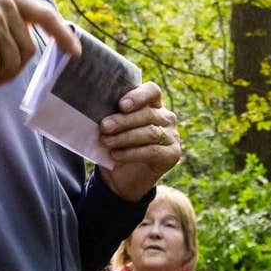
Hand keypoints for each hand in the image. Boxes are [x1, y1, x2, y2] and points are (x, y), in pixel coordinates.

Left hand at [97, 82, 180, 200]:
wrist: (122, 178)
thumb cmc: (115, 146)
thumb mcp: (112, 129)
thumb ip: (112, 117)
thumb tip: (98, 111)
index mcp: (153, 104)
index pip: (152, 91)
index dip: (138, 96)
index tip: (121, 105)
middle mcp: (166, 117)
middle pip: (148, 114)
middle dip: (123, 120)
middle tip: (104, 127)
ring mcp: (172, 136)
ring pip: (150, 132)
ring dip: (125, 137)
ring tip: (106, 142)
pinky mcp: (173, 154)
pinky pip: (152, 151)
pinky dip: (131, 153)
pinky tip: (115, 155)